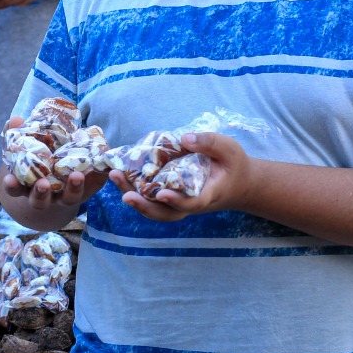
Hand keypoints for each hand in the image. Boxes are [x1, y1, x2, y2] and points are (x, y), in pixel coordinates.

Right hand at [0, 116, 108, 211]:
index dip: (11, 185)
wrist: (57, 176)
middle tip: (43, 183)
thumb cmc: (36, 159)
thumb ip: (17, 134)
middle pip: (40, 200)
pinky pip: (91, 189)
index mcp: (26, 186)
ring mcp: (64, 196)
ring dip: (73, 188)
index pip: (15, 188)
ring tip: (77, 175)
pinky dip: (96, 181)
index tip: (9, 179)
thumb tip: (15, 119)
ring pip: (68, 198)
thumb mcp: (24, 148)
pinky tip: (101, 170)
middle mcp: (44, 196)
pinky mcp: (84, 192)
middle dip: (41, 193)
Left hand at [112, 132, 253, 221]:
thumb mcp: (229, 149)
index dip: (176, 201)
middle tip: (125, 194)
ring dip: (134, 197)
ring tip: (115, 178)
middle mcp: (190, 203)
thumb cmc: (232, 164)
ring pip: (154, 209)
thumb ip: (209, 142)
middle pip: (165, 213)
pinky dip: (134, 189)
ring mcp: (178, 202)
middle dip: (144, 205)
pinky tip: (120, 173)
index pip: (191, 203)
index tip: (162, 194)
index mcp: (207, 194)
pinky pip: (151, 198)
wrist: (237, 182)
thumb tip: (184, 139)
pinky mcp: (170, 195)